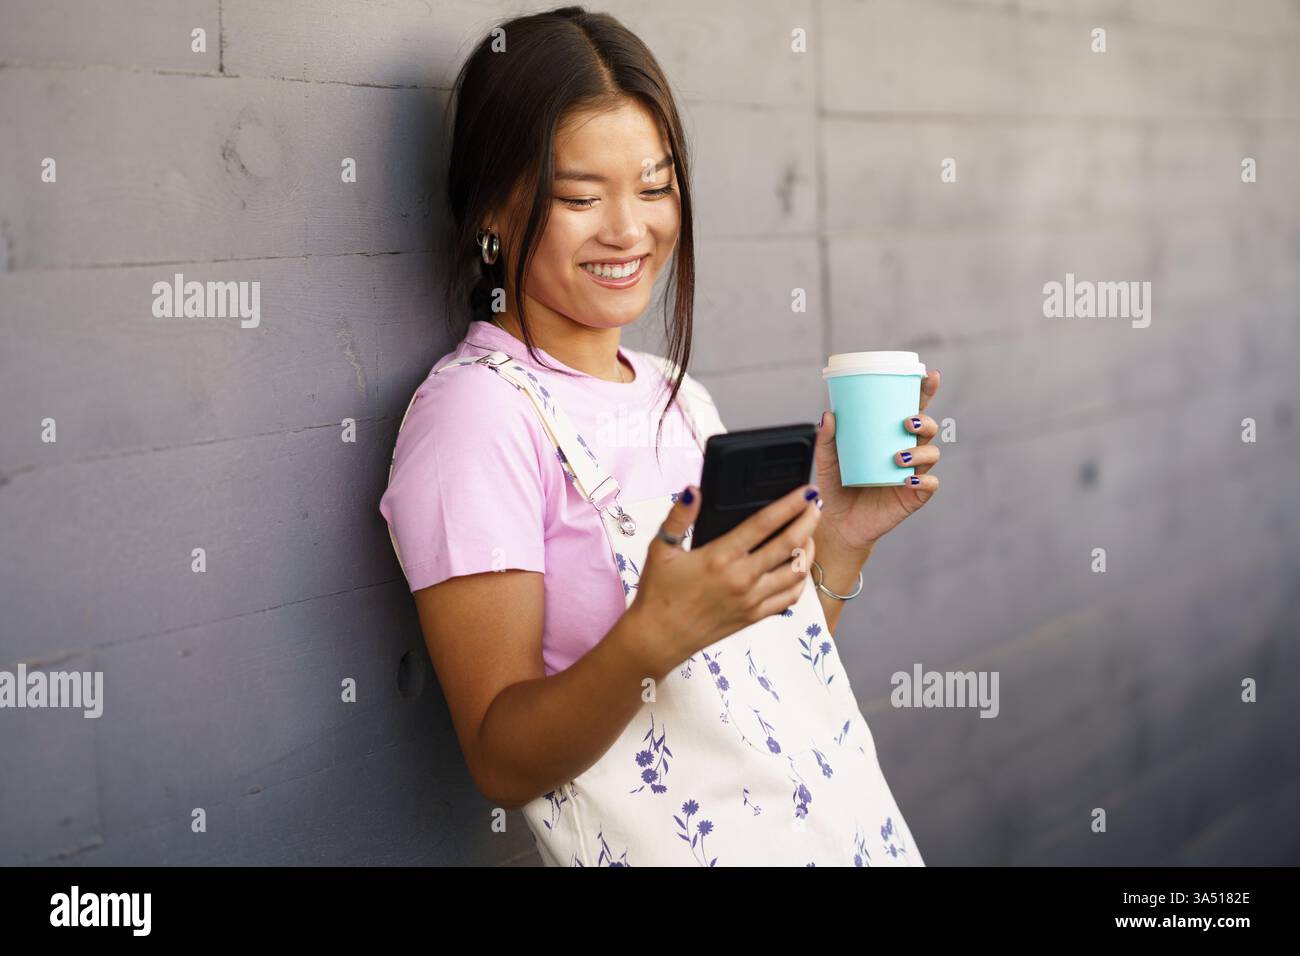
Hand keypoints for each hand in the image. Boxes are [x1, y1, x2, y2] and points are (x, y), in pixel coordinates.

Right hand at [625, 483, 821, 677]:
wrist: (658, 639)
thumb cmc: (658, 593)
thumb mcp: (661, 548)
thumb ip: (679, 517)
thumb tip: (693, 490)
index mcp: (720, 557)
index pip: (765, 524)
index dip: (790, 505)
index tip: (806, 491)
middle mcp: (741, 578)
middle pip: (789, 545)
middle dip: (808, 521)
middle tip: (815, 505)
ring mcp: (751, 600)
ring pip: (796, 572)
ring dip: (808, 550)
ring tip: (809, 534)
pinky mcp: (754, 616)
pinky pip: (789, 598)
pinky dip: (800, 581)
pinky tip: (798, 568)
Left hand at [813, 369, 941, 552]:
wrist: (839, 522)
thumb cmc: (837, 486)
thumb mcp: (827, 461)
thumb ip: (827, 440)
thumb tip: (829, 415)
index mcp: (890, 436)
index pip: (912, 409)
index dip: (925, 392)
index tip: (930, 377)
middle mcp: (906, 451)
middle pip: (928, 429)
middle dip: (924, 421)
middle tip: (906, 423)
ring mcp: (912, 473)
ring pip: (932, 454)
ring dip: (921, 451)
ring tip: (898, 457)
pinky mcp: (913, 496)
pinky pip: (929, 485)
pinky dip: (923, 480)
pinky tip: (908, 480)